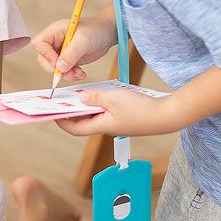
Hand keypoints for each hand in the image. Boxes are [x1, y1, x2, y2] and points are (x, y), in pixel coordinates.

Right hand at [32, 15, 117, 82]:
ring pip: (54, 68)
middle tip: (69, 73)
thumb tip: (59, 67)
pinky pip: (64, 71)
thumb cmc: (96, 29)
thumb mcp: (84, 40)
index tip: (58, 62)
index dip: (46, 55)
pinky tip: (81, 73)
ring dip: (65, 74)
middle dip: (56, 69)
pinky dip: (72, 75)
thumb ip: (71, 53)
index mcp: (54, 31)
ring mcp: (61, 52)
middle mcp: (55, 42)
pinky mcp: (68, 60)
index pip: (39, 43)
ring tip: (79, 73)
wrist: (108, 34)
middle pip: (44, 59)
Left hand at [55, 89, 178, 137]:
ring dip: (88, 105)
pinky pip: (108, 111)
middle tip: (65, 98)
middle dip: (73, 110)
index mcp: (101, 126)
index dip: (62, 120)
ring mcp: (117, 124)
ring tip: (82, 92)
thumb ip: (95, 97)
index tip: (52, 111)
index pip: (74, 128)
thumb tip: (81, 98)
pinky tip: (102, 92)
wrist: (167, 116)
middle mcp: (107, 128)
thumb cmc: (141, 109)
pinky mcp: (126, 119)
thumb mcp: (113, 98)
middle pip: (84, 121)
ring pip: (96, 115)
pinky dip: (101, 103)